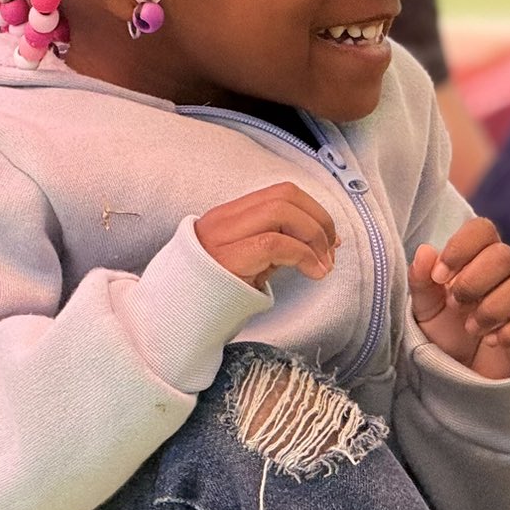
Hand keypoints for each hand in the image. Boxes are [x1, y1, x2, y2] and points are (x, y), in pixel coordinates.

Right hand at [196, 183, 339, 289]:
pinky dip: (303, 255)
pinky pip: (274, 243)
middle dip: (319, 221)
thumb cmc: (216, 294)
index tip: (331, 239)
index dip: (315, 211)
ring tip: (323, 266)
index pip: (281, 193)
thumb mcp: (249, 263)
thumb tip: (321, 244)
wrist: (177, 316)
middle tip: (331, 252)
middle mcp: (225, 219)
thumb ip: (278, 247)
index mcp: (231, 215)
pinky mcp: (227, 259)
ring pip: (281, 212)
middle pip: (285, 195)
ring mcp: (223, 236)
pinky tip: (312, 273)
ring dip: (313, 237)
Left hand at [410, 218, 509, 379]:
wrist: (464, 376)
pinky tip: (492, 342)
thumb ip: (422, 281)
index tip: (439, 277)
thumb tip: (425, 252)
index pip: (482, 229)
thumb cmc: (448, 333)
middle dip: (472, 282)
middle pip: (504, 255)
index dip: (460, 248)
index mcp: (483, 259)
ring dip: (490, 309)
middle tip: (455, 305)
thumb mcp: (426, 309)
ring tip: (471, 328)